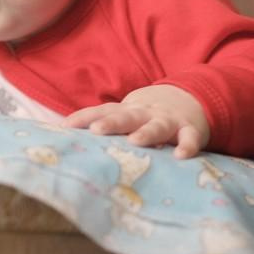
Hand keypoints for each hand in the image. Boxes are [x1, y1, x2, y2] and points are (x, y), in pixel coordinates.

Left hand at [63, 84, 212, 157]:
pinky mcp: (190, 128)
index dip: (83, 118)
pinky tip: (181, 156)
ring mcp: (168, 120)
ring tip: (135, 142)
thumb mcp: (127, 114)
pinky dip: (187, 145)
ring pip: (156, 125)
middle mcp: (145, 113)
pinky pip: (189, 137)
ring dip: (146, 132)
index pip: (102, 111)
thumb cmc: (147, 114)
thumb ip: (106, 126)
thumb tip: (67, 141)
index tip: (64, 127)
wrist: (190, 97)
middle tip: (97, 130)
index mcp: (126, 111)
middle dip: (111, 123)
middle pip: (126, 116)